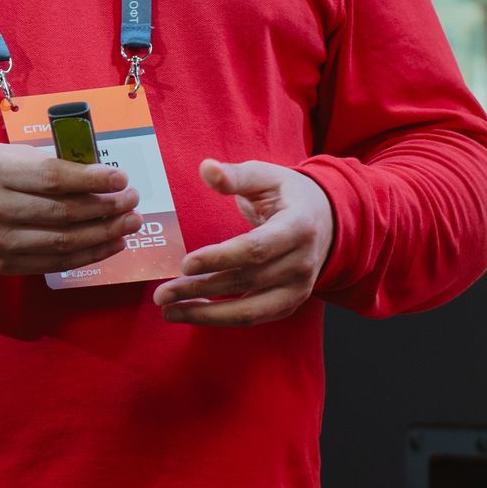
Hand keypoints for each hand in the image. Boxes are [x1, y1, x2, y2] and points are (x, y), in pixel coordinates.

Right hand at [0, 142, 139, 275]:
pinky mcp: (3, 266)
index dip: (92, 180)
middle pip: (63, 213)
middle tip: (132, 200)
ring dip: (104, 234)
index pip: (53, 178)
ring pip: (63, 243)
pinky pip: (54, 263)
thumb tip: (94, 173)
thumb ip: (41, 162)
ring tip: (129, 223)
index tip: (121, 179)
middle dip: (106, 208)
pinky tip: (110, 244)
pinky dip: (88, 255)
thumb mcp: (0, 154)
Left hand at [151, 158, 333, 326]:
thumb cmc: (287, 194)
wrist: (325, 219)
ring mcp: (298, 288)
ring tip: (169, 311)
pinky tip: (191, 313)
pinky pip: (252, 318)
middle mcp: (302, 263)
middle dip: (200, 289)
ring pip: (248, 311)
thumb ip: (235, 176)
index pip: (256, 249)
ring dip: (206, 314)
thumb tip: (206, 168)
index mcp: (298, 227)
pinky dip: (220, 319)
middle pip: (245, 281)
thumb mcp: (265, 176)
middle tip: (161, 294)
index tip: (185, 264)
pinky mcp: (289, 304)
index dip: (220, 258)